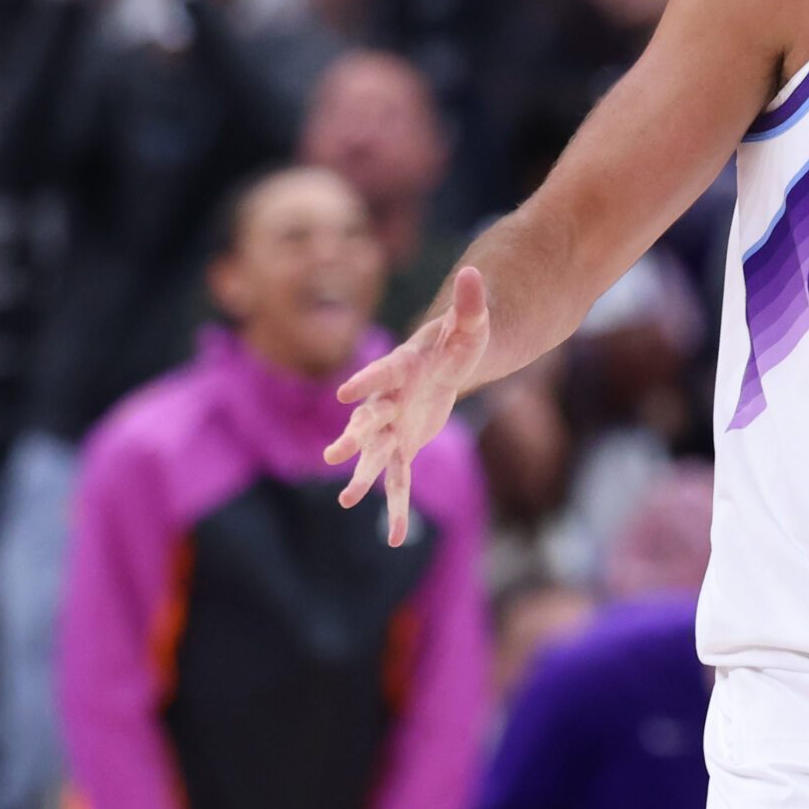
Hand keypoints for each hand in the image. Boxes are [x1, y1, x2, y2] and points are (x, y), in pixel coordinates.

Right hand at [328, 264, 492, 544]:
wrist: (445, 366)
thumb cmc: (456, 341)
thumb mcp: (471, 325)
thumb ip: (470, 303)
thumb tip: (474, 271)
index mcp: (402, 367)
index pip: (383, 373)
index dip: (366, 382)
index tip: (345, 394)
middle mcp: (388, 399)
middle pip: (368, 418)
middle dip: (354, 435)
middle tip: (335, 453)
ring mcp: (392, 425)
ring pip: (374, 453)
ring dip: (362, 474)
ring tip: (347, 499)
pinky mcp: (402, 446)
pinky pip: (397, 480)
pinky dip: (396, 507)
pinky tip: (392, 536)